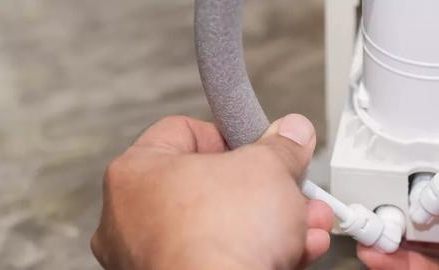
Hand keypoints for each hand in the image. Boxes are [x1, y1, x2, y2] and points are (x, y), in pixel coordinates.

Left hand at [91, 114, 333, 269]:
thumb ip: (281, 147)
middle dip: (266, 188)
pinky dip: (260, 253)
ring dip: (273, 222)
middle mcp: (132, 218)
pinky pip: (224, 259)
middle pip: (211, 186)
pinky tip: (296, 249)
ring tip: (306, 221)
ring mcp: (152, 259)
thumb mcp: (269, 169)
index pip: (184, 132)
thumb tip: (292, 135)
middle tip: (290, 186)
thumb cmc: (219, 238)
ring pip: (224, 228)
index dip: (233, 134)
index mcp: (135, 173)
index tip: (262, 144)